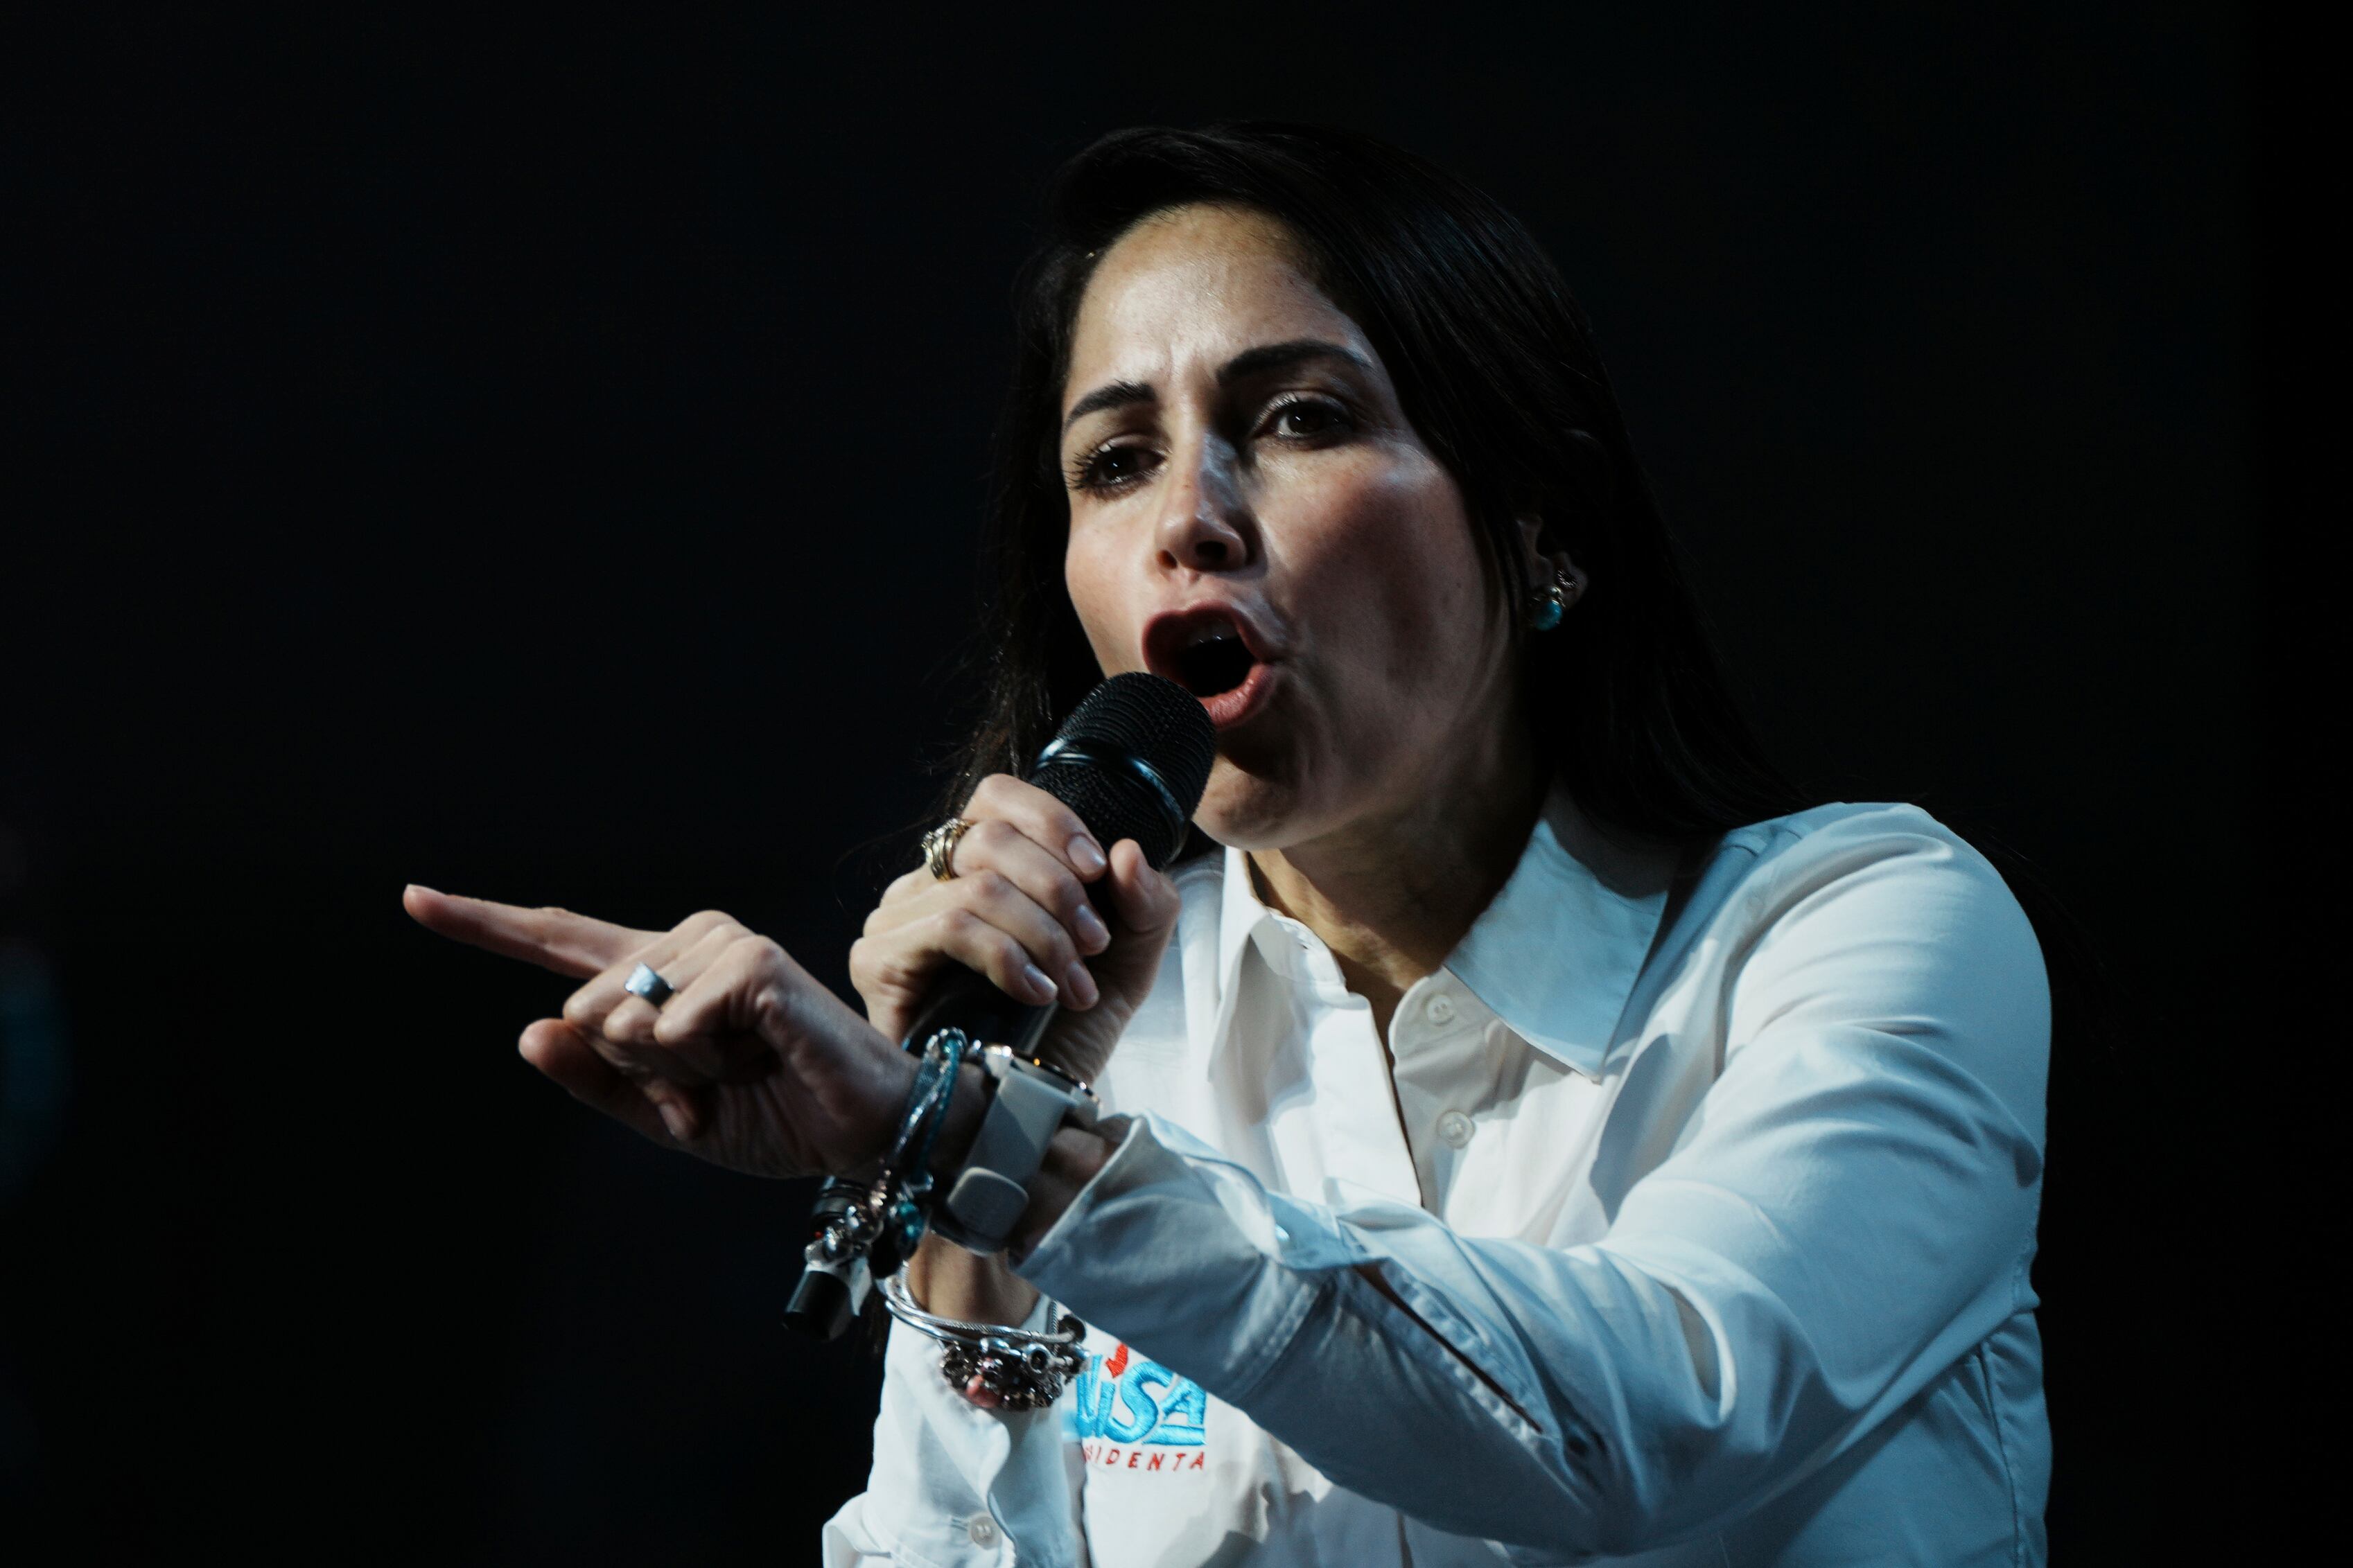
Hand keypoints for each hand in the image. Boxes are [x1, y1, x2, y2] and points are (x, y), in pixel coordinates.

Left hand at [404, 887, 911, 1178]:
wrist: (861, 1131)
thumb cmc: (773, 1114)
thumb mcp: (665, 1115)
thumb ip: (595, 1079)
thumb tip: (529, 1030)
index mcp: (658, 975)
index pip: (560, 941)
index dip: (484, 923)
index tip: (414, 898)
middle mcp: (685, 942)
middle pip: (583, 1008)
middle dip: (636, 1070)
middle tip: (715, 1082)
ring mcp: (722, 944)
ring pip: (624, 1018)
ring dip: (677, 1071)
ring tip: (744, 1069)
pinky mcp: (753, 964)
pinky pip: (672, 1024)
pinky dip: (704, 1064)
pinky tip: (758, 1059)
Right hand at [850, 773, 1182, 1086]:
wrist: (1027, 1109)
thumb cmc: (1067, 1029)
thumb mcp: (1128, 958)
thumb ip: (1144, 901)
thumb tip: (1127, 852)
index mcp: (978, 866)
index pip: (997, 798)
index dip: (1052, 820)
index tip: (1098, 870)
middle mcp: (928, 882)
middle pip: (991, 835)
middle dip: (1060, 889)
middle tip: (1094, 944)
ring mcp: (897, 918)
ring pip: (979, 884)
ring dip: (1043, 934)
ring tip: (1071, 983)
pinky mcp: (879, 960)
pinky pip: (951, 924)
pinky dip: (1007, 955)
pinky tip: (1036, 992)